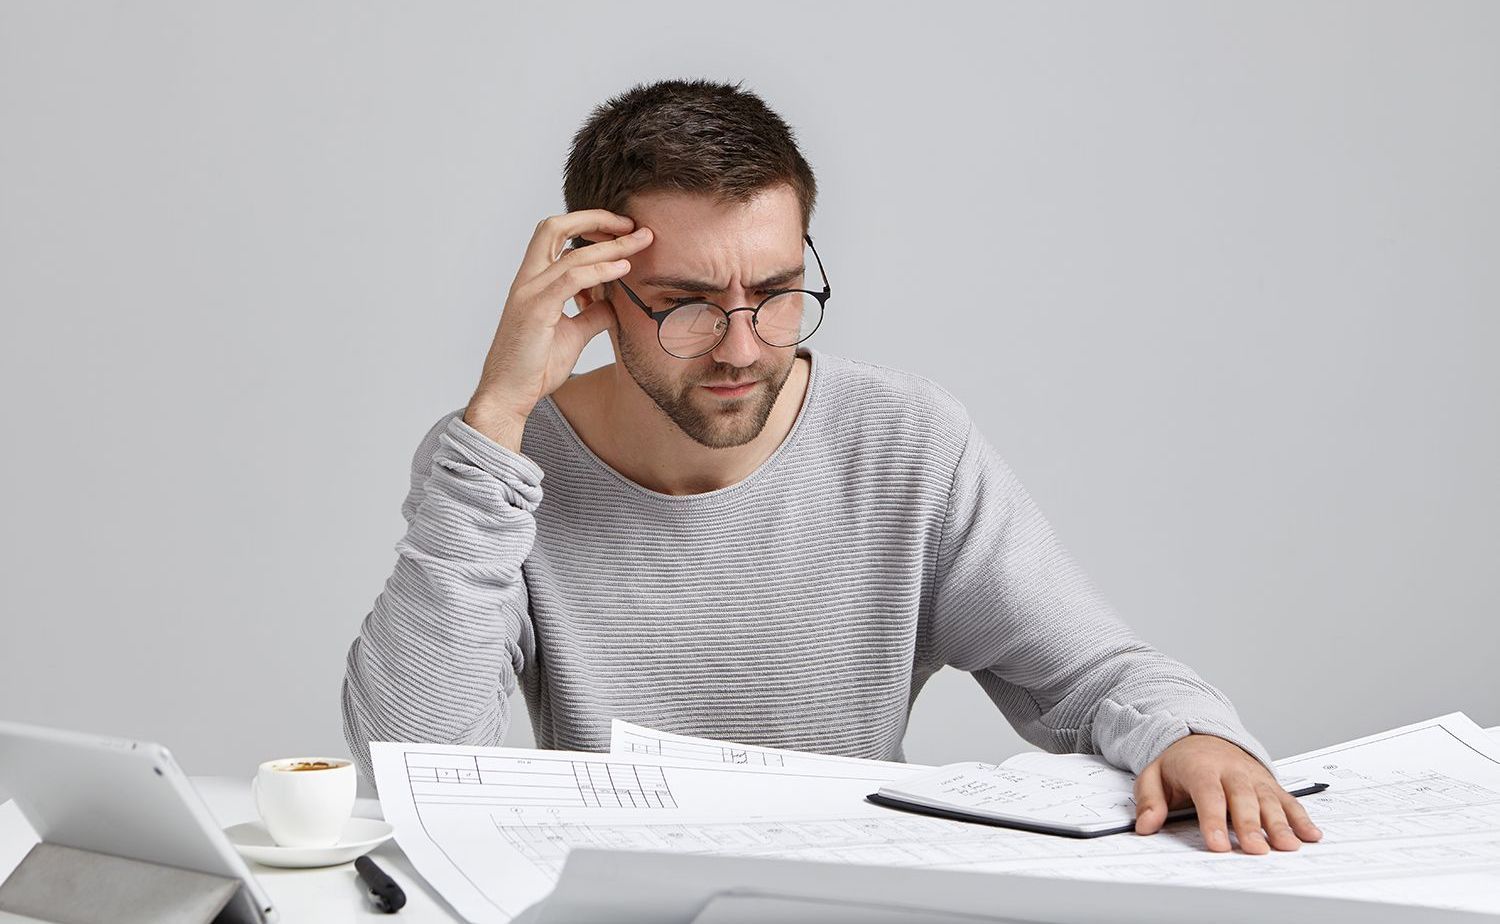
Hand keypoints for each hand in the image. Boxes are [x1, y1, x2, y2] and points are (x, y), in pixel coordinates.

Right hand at [464, 210, 653, 449]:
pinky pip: (571, 278)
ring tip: (642, 242)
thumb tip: (614, 302)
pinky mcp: (536, 310)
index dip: (588, 225)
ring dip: (612, 245)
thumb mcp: (573, 334)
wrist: (509, 397)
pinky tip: (624, 268)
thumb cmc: (535, 367)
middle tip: (633, 224)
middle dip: (596, 219)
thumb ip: (592, 314)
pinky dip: (601, 270)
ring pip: (572, 253)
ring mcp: (529, 293)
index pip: (555, 235)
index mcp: (532, 282)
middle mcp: (527, 281)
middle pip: (555, 227)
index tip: (622, 231)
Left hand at [1133, 733, 1322, 853]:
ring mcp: (1253, 776)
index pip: (1208, 794)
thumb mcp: (1153, 775)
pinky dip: (1301, 817)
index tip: (1218, 844)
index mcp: (1201, 767)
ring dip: (1281, 823)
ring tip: (1288, 846)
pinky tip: (1311, 834)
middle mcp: (1231, 770)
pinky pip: (1288, 800)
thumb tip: (1144, 825)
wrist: (1200, 736)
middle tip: (1254, 850)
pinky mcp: (1269, 783)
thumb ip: (1149, 801)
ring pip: (1269, 800)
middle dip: (1250, 825)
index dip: (1214, 820)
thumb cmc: (1178, 762)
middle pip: (1243, 799)